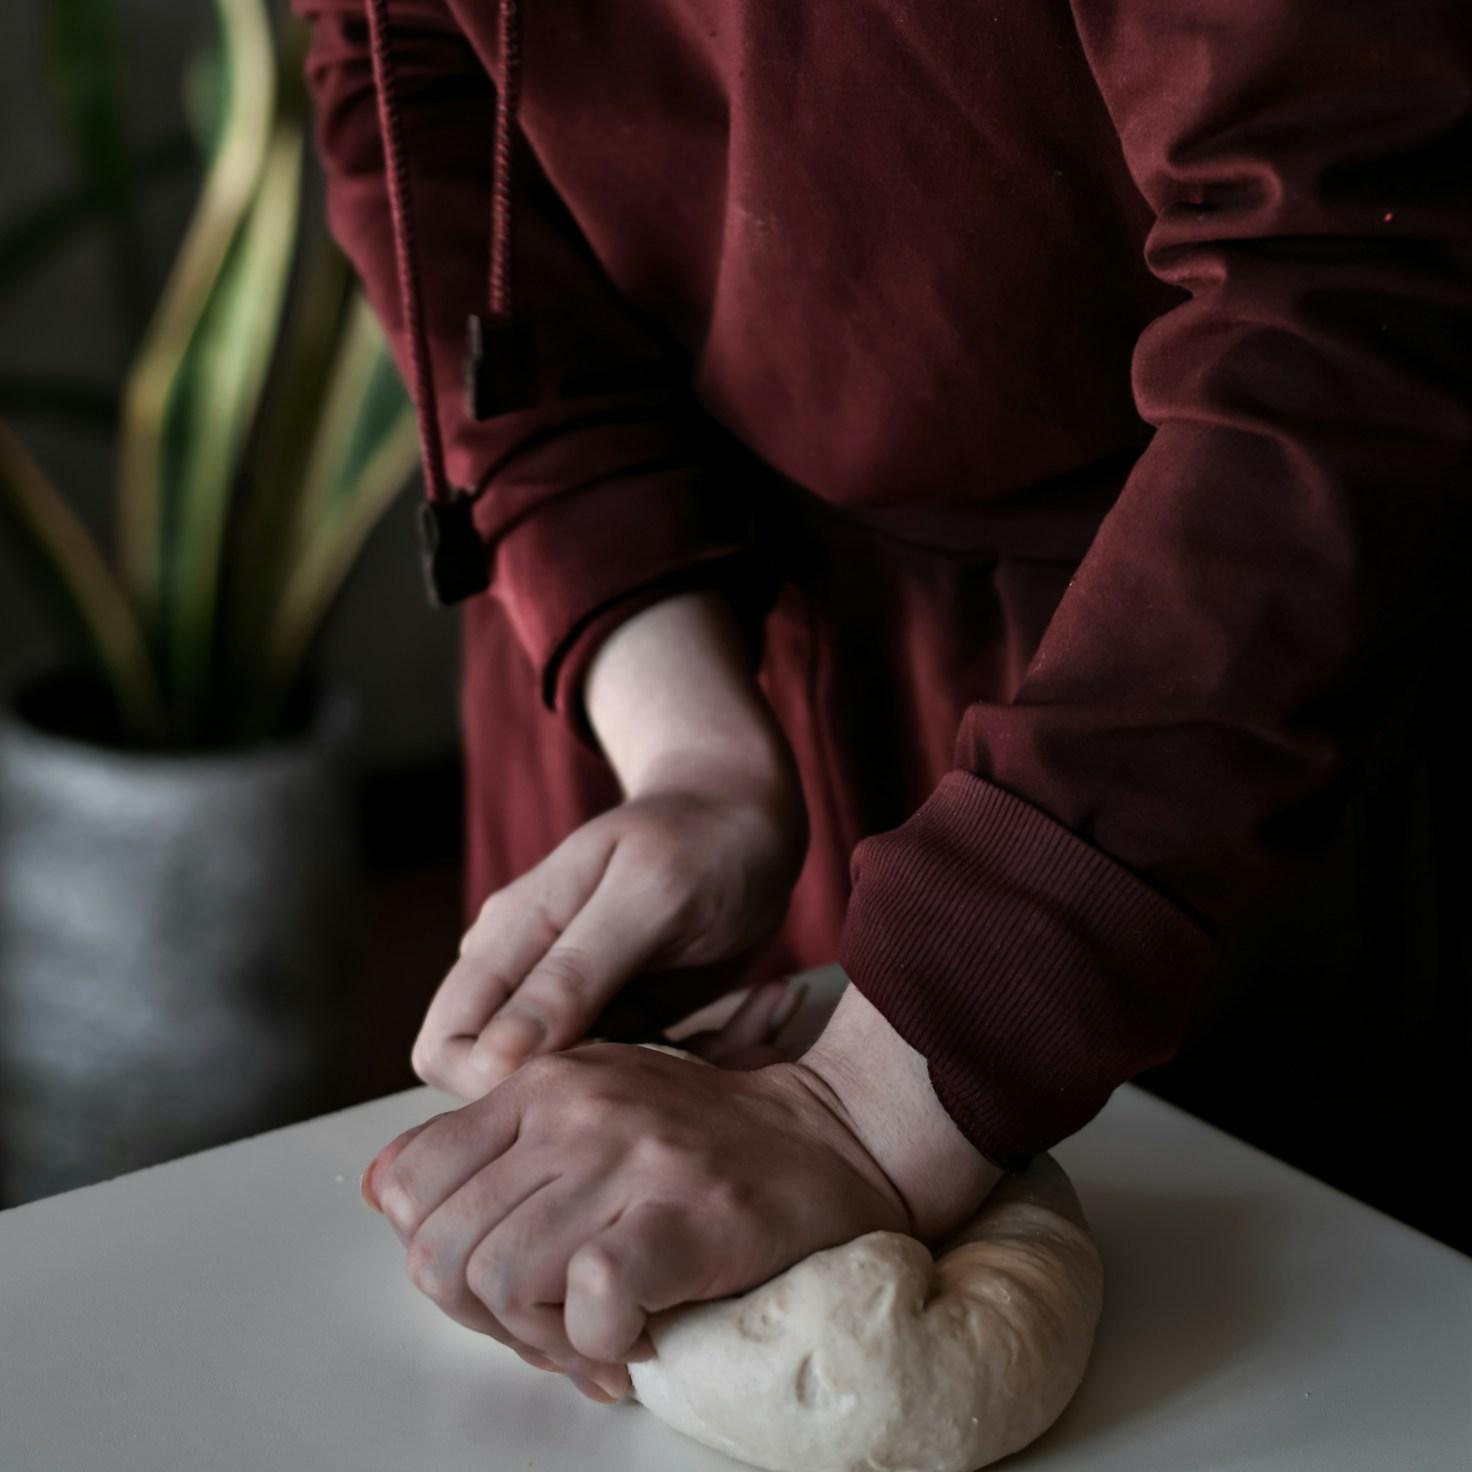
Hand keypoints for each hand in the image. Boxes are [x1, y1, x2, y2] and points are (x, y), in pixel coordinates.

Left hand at [361, 1043, 909, 1402]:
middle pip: (441, 1249)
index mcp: (537, 1083)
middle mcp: (571, 1110)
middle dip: (482, 1317)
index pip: (408, 1183)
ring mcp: (627, 1157)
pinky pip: (589, 1300)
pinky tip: (636, 1334)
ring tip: (595, 1334)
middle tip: (549, 1325)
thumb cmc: (703, 1141)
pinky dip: (599, 1344)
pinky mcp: (682, 1213)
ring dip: (542, 1339)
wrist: (830, 1138)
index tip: (497, 1281)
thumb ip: (489, 1145)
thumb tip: (384, 1194)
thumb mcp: (583, 1106)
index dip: (436, 1255)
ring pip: (501, 1280)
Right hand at [410, 761, 806, 1098]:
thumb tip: (493, 1058)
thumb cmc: (702, 839)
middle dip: (584, 1095)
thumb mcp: (649, 897)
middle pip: (506, 1080)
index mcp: (511, 938)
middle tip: (679, 1061)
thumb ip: (573, 973)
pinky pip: (635, 1071)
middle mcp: (528, 975)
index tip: (592, 1085)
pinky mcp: (624, 1017)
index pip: (446, 1050)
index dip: (496, 1087)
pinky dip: (696, 1060)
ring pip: (577, 1086)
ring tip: (735, 1033)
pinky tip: (755, 1015)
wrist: (748, 815)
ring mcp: (575, 1001)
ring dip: (654, 1081)